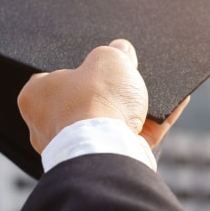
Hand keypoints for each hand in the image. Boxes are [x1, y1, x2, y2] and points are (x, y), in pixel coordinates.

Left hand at [17, 39, 187, 153]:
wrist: (109, 149)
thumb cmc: (95, 103)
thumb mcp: (107, 59)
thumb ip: (115, 52)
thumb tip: (122, 51)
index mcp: (35, 98)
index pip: (53, 77)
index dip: (79, 67)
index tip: (99, 63)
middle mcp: (50, 127)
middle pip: (85, 100)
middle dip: (109, 90)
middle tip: (127, 75)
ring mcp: (79, 147)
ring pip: (110, 121)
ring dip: (132, 108)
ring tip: (152, 91)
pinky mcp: (108, 159)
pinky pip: (135, 136)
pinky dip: (154, 123)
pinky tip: (174, 104)